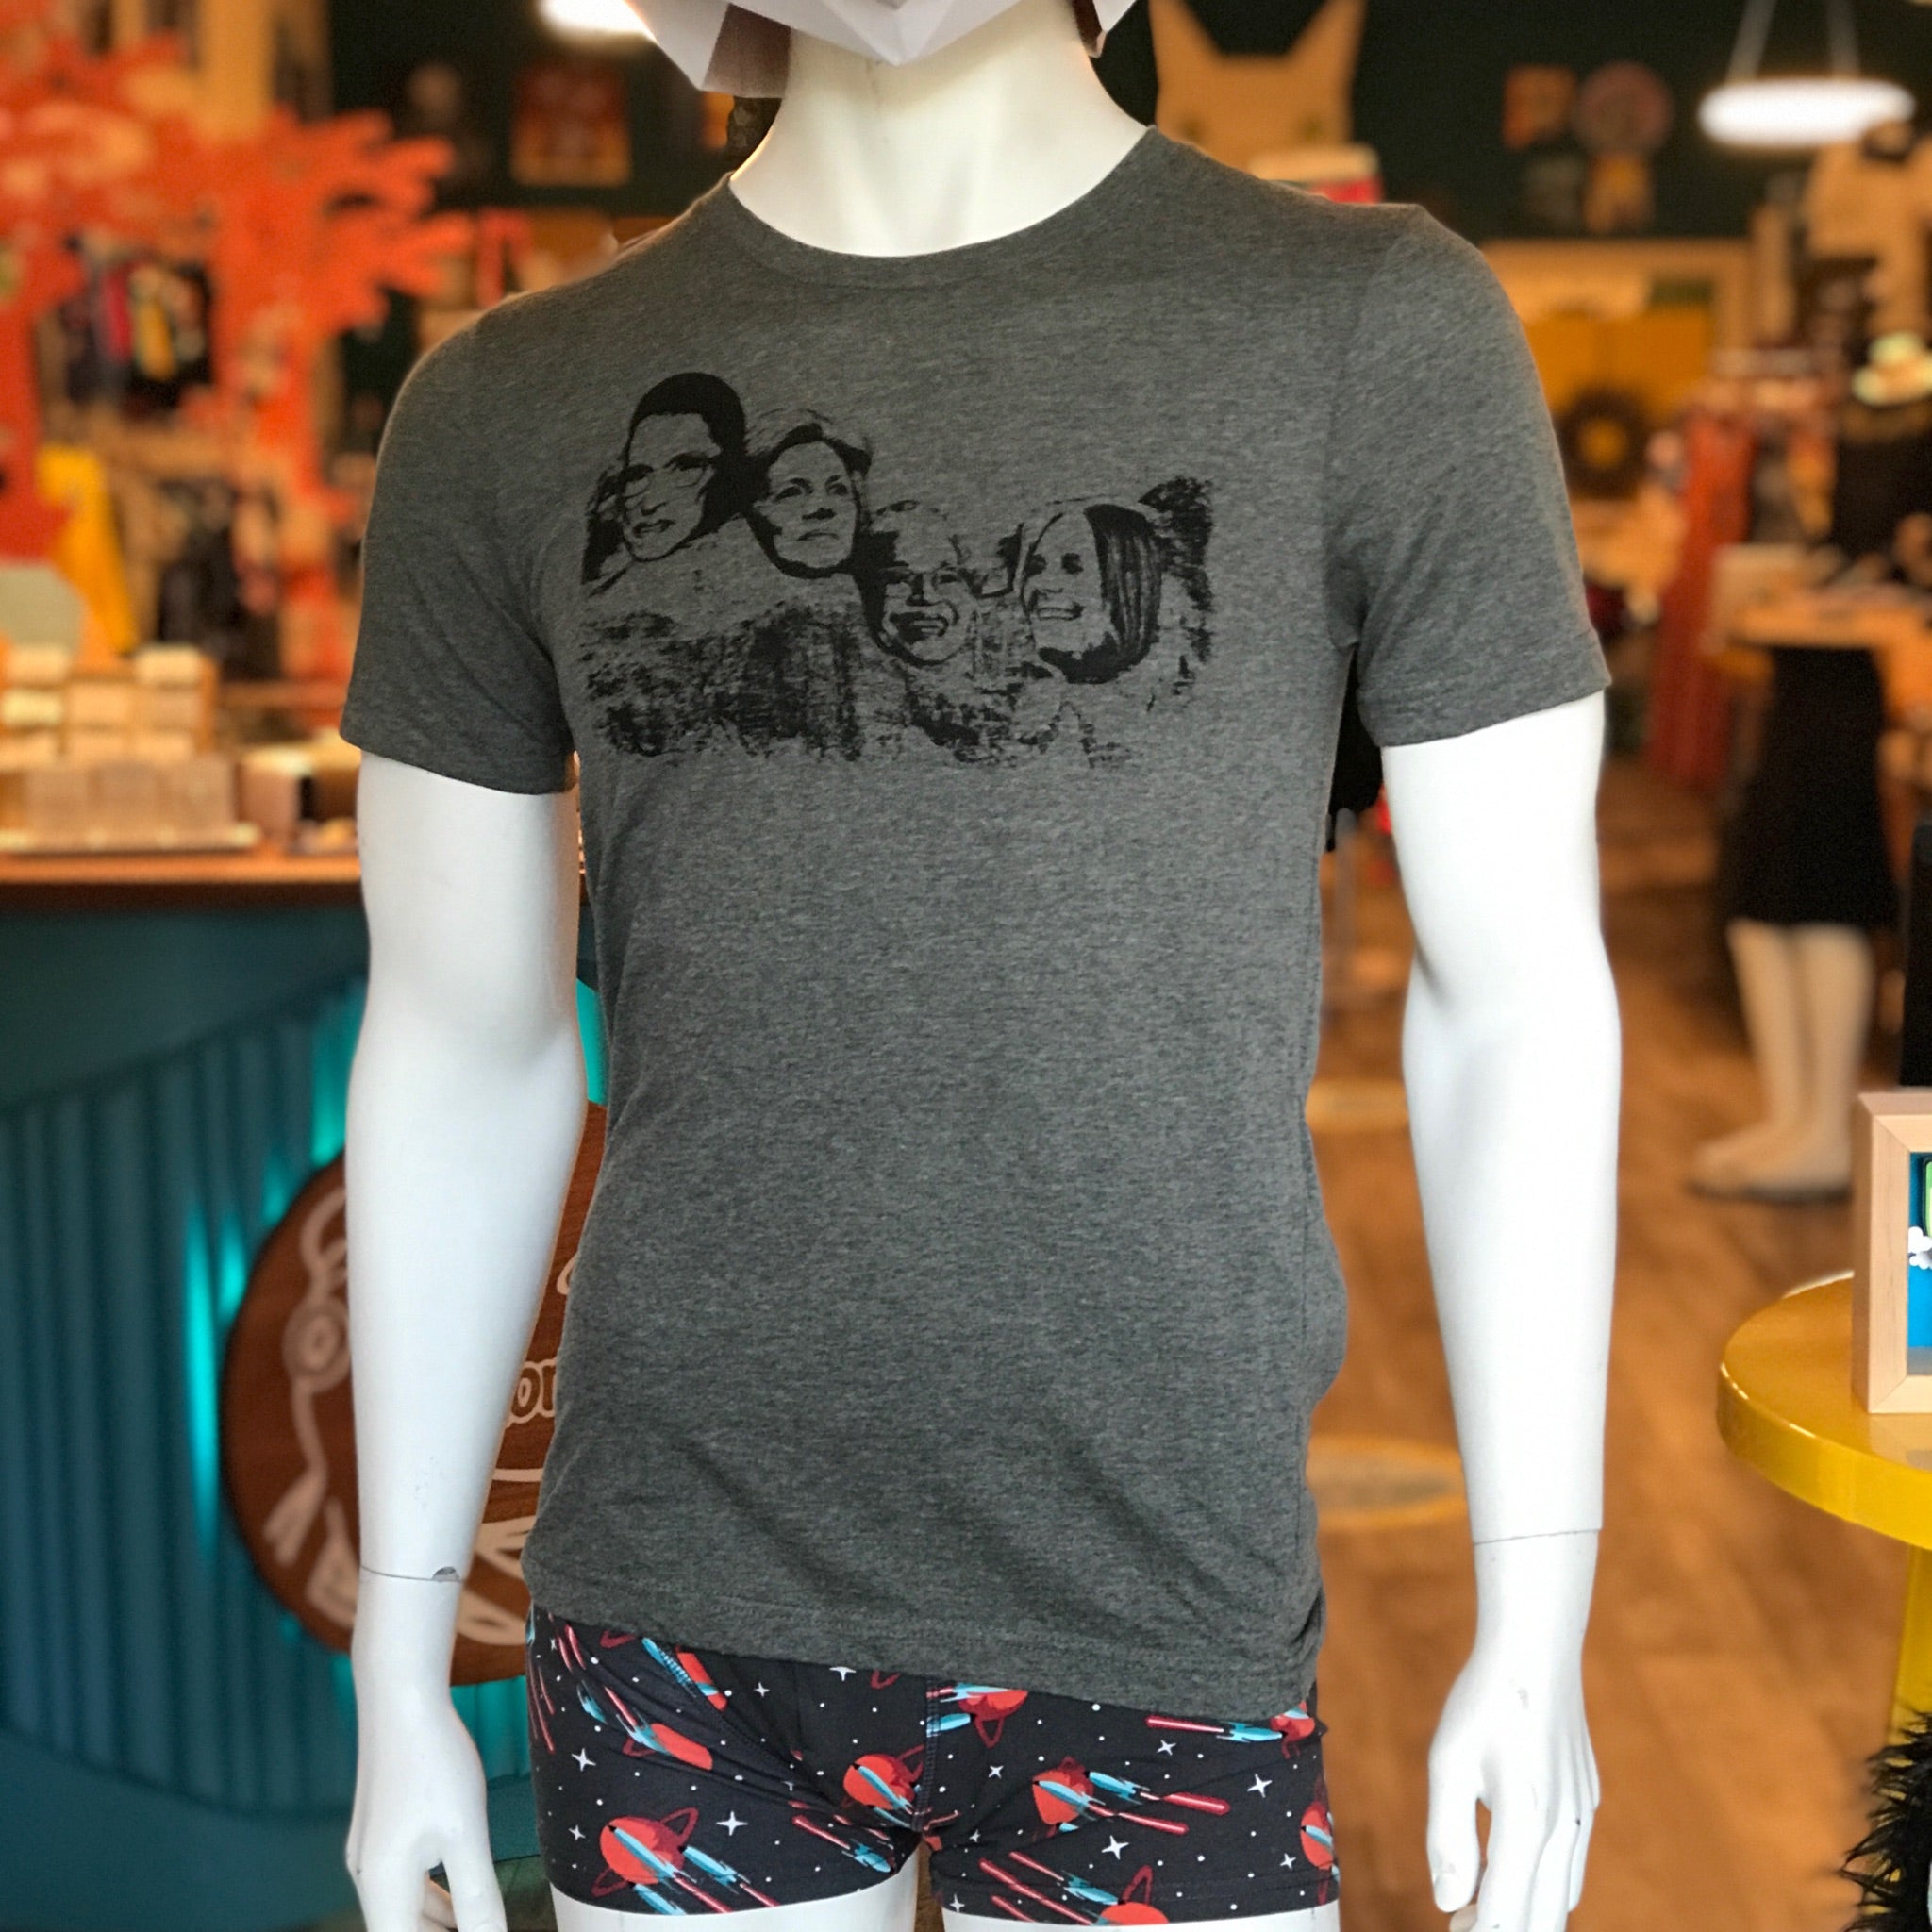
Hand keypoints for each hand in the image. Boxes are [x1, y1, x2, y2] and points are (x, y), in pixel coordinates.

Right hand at [347, 1572, 506, 1931]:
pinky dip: (432, 1900)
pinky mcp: (380, 1831)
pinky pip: (404, 1883)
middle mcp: (367, 1876)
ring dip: (437, 1927)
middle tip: (486, 1930)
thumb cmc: (435, 1764)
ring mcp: (370, 1852)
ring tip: (478, 1928)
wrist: (400, 1698)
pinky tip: (460, 1899)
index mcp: (382, 1887)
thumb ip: (478, 1898)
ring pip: (403, 1909)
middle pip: (400, 1931)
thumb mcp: (466, 1836)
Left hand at [1426, 1531, 1599, 1931]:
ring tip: (1477, 1903)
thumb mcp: (1448, 1764)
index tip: (1452, 1930)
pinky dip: (1544, 1884)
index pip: (1504, 1914)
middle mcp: (1564, 1828)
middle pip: (1541, 1917)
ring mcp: (1582, 1814)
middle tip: (1460, 1921)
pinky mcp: (1587, 1799)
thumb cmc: (1484, 1703)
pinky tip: (1511, 1866)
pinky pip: (1571, 1864)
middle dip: (1501, 1928)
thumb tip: (1447, 1902)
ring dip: (1524, 1911)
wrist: (1536, 1649)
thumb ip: (1448, 1838)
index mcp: (1526, 1824)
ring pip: (1562, 1897)